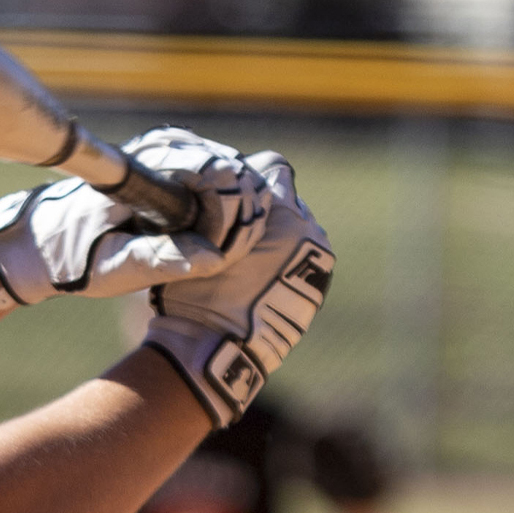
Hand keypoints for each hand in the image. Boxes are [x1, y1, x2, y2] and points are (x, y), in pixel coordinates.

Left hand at [0, 127, 264, 308]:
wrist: (35, 246)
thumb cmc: (69, 258)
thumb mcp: (112, 268)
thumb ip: (159, 260)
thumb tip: (213, 257)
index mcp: (140, 172)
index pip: (214, 169)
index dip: (236, 203)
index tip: (239, 235)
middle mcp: (151, 153)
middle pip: (224, 164)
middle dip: (242, 201)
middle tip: (239, 242)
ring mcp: (158, 156)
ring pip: (221, 166)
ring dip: (235, 199)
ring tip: (232, 238)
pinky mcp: (162, 167)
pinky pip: (209, 173)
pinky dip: (221, 197)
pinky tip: (218, 228)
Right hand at [143, 150, 331, 427]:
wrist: (220, 346)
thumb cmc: (200, 291)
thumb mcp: (195, 239)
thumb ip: (219, 207)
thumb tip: (222, 184)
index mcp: (283, 211)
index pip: (273, 167)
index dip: (248, 176)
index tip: (228, 191)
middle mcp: (309, 228)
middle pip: (285, 197)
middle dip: (263, 207)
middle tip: (230, 228)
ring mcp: (317, 256)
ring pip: (295, 226)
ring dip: (274, 233)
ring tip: (242, 258)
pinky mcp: (318, 282)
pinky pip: (301, 254)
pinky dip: (282, 258)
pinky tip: (256, 277)